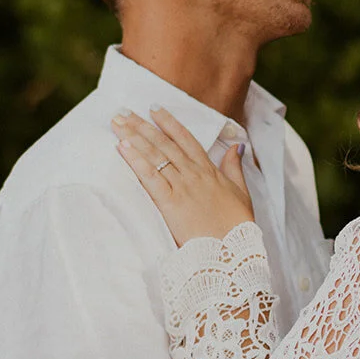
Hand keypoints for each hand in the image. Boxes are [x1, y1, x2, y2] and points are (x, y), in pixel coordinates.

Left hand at [111, 107, 253, 245]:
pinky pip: (150, 177)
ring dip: (134, 137)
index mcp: (209, 171)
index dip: (169, 122)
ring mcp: (182, 187)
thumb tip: (236, 147)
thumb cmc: (237, 225)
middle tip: (123, 112)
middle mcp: (194, 174)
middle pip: (165, 143)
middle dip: (143, 125)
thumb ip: (234, 167)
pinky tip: (122, 148)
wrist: (232, 250)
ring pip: (155, 155)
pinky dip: (136, 160)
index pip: (186, 139)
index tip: (154, 108)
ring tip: (118, 123)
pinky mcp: (170, 202)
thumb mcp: (241, 192)